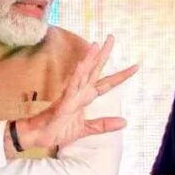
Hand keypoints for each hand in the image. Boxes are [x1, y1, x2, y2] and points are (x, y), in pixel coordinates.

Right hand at [15, 35, 137, 149]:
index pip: (106, 84)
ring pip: (82, 74)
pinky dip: (77, 76)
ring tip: (96, 44)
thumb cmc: (57, 130)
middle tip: (112, 37)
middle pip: (95, 71)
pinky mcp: (63, 102)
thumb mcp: (86, 129)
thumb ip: (103, 125)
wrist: (39, 137)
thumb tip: (125, 121)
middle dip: (104, 55)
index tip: (136, 66)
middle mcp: (79, 92)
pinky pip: (71, 87)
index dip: (121, 76)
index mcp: (85, 97)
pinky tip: (82, 65)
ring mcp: (71, 96)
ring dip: (89, 59)